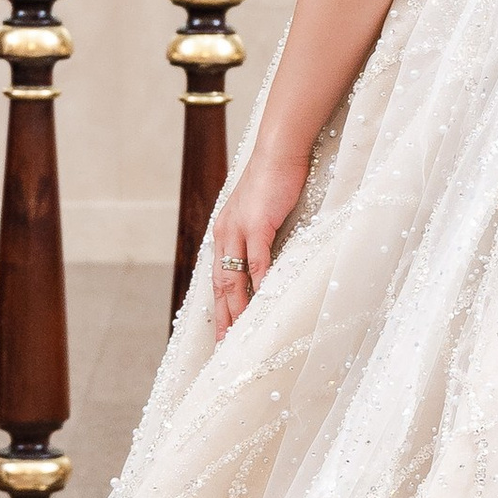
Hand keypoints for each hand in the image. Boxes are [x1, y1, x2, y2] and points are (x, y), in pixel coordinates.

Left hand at [210, 138, 309, 339]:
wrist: (279, 151)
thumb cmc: (274, 180)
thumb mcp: (260, 213)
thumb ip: (258, 238)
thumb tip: (264, 266)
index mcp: (224, 232)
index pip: (218, 277)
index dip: (219, 306)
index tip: (222, 332)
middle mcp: (225, 233)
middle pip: (220, 284)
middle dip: (222, 316)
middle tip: (223, 346)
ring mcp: (238, 229)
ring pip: (234, 277)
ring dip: (236, 307)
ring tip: (238, 334)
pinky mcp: (257, 223)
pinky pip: (256, 260)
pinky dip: (258, 282)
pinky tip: (261, 300)